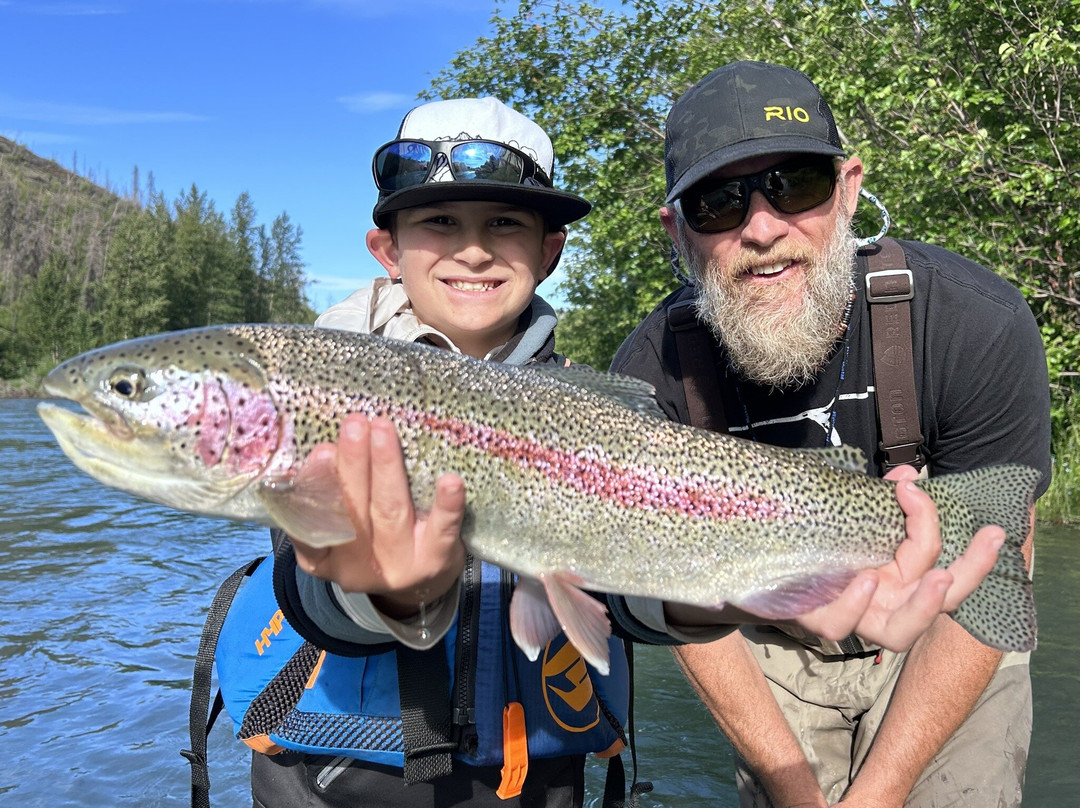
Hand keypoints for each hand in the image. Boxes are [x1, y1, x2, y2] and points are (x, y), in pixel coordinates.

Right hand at [290, 413, 466, 617]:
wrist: (420, 588)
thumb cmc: (373, 543)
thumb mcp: (342, 533)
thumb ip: (330, 500)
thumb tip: (328, 446)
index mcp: (324, 560)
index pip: (312, 525)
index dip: (316, 488)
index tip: (322, 451)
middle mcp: (357, 567)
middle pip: (354, 509)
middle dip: (354, 463)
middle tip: (355, 424)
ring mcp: (398, 566)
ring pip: (391, 512)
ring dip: (387, 468)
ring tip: (383, 432)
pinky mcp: (435, 562)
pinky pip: (441, 531)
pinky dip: (446, 506)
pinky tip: (450, 481)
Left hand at [793, 465, 1004, 650]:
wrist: (772, 569)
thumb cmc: (826, 543)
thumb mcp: (855, 518)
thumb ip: (882, 500)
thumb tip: (906, 472)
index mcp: (903, 577)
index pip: (943, 560)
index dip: (944, 527)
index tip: (919, 488)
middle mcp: (889, 602)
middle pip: (943, 600)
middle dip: (972, 570)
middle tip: (990, 538)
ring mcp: (859, 616)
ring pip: (900, 632)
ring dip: (925, 605)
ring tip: (937, 576)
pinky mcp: (820, 619)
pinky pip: (840, 624)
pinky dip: (853, 605)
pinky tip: (864, 581)